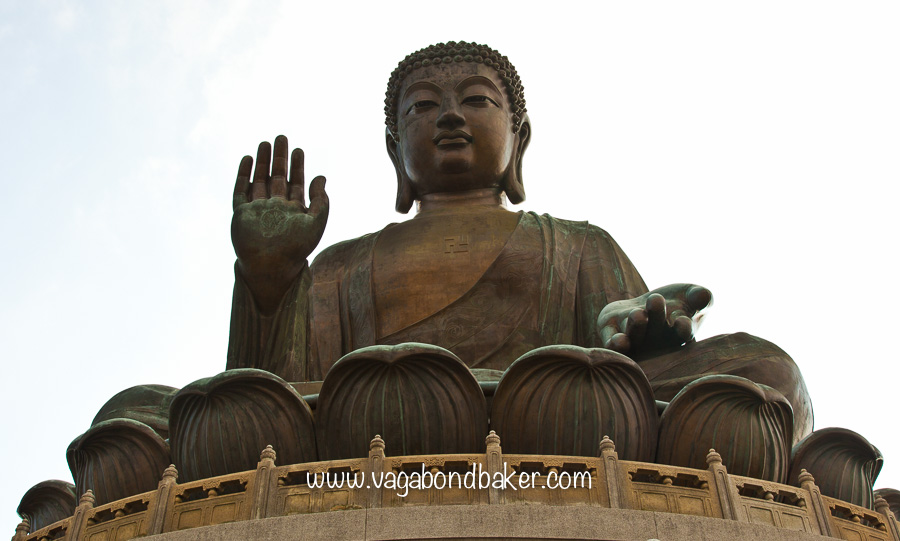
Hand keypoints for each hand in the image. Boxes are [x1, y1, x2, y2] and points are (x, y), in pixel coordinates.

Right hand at [232, 135, 328, 312]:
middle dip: (280, 158)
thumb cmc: (296, 249)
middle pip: (277, 177)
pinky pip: (241, 190)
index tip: (299, 150)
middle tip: (282, 138)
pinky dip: (243, 175)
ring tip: (265, 143)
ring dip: (262, 162)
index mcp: (293, 211)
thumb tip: (322, 177)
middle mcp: (275, 208)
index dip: (298, 166)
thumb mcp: (316, 223)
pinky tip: (248, 159)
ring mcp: (258, 210)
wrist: (271, 266)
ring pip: (259, 180)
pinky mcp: (242, 214)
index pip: (296, 183)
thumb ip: (321, 201)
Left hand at [597, 284, 712, 358]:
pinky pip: (612, 342)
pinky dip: (614, 344)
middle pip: (656, 330)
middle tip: (655, 300)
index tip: (683, 322)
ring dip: (636, 327)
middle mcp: (657, 341)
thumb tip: (704, 294)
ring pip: (634, 336)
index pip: (683, 332)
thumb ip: (700, 297)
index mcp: (678, 333)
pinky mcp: (612, 335)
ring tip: (638, 314)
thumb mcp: (690, 296)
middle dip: (656, 316)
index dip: (684, 328)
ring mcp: (635, 341)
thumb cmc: (675, 304)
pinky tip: (618, 341)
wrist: (645, 308)